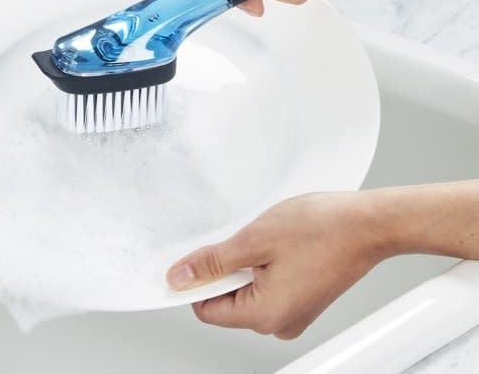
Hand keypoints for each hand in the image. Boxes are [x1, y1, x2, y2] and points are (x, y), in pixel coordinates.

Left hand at [165, 192, 382, 338]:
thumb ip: (213, 262)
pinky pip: (266, 287)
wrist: (368, 224)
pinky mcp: (303, 300)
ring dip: (245, 265)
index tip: (198, 255)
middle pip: (226, 301)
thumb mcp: (253, 240)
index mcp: (266, 316)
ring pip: (246, 291)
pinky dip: (262, 266)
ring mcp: (294, 313)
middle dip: (225, 269)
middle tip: (244, 240)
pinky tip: (278, 245)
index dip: (196, 281)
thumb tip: (179, 278)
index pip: (207, 310)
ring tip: (267, 240)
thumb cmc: (321, 229)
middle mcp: (280, 324)